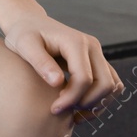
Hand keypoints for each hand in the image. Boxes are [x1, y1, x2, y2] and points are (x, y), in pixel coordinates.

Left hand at [0, 10, 123, 119]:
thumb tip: (57, 82)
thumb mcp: (24, 45)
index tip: (54, 108)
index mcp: (75, 42)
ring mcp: (97, 54)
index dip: (71, 98)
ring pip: (112, 86)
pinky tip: (78, 107)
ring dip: (97, 104)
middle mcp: (92, 46)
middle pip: (105, 84)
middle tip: (64, 111)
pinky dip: (100, 99)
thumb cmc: (24, 34)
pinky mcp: (97, 61)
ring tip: (73, 113)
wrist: (29, 23)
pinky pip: (110, 84)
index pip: (84, 78)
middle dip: (87, 103)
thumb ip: (40, 62)